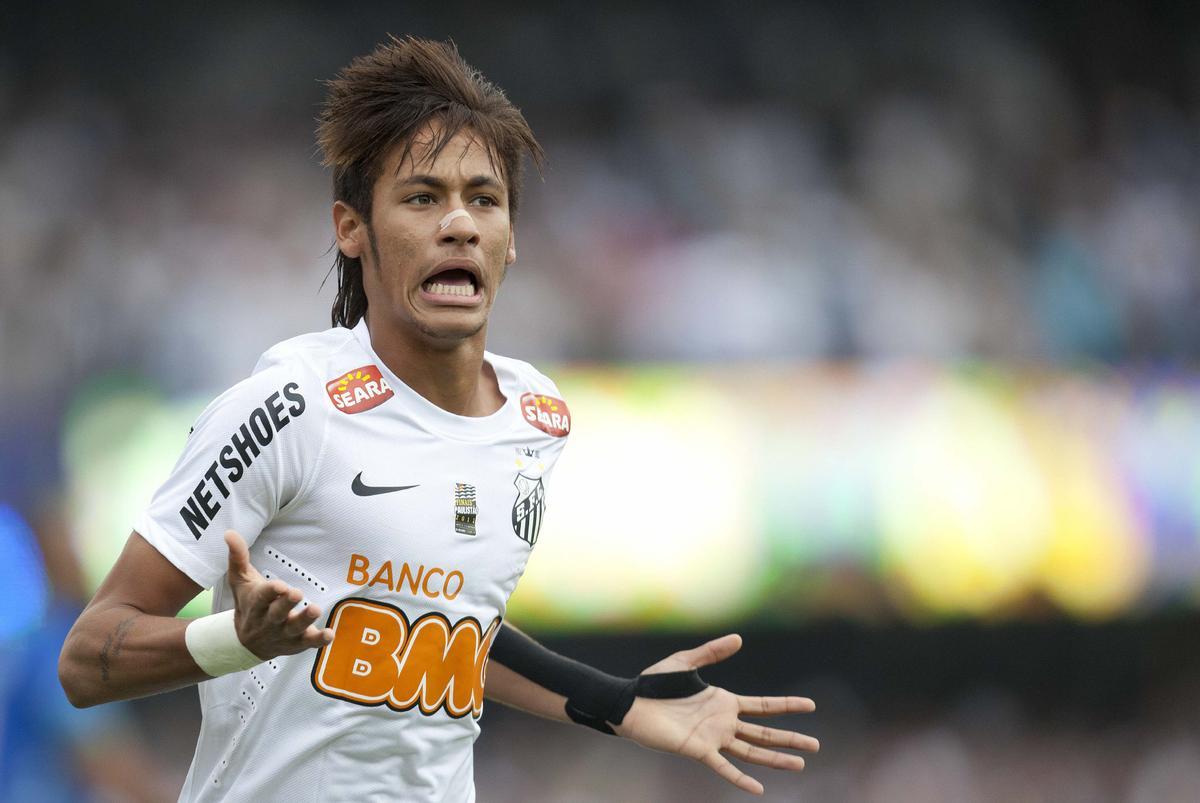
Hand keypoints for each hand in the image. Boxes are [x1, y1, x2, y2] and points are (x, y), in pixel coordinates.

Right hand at [224, 530, 333, 658]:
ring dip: (305, 620)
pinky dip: (319, 640)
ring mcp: (283, 634)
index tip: (279, 585)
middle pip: (277, 614)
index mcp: (256, 604)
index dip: (270, 592)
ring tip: (315, 609)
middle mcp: (268, 621)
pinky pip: (308, 644)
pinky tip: (330, 634)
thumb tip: (230, 532)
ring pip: (294, 628)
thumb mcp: (240, 581)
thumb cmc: (246, 604)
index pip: (262, 597)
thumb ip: (238, 557)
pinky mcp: (296, 643)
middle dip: (286, 604)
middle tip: (296, 593)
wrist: (245, 643)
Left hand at [612, 634, 817, 795]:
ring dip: (775, 759)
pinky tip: (759, 788)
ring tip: (800, 764)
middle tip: (816, 745)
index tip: (811, 705)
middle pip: (765, 733)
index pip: (764, 706)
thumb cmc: (654, 683)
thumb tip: (738, 638)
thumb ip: (711, 651)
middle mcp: (723, 723)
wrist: (630, 703)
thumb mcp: (685, 662)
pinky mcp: (698, 751)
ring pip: (751, 752)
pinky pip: (723, 767)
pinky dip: (740, 778)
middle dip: (790, 739)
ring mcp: (713, 738)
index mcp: (724, 702)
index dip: (788, 706)